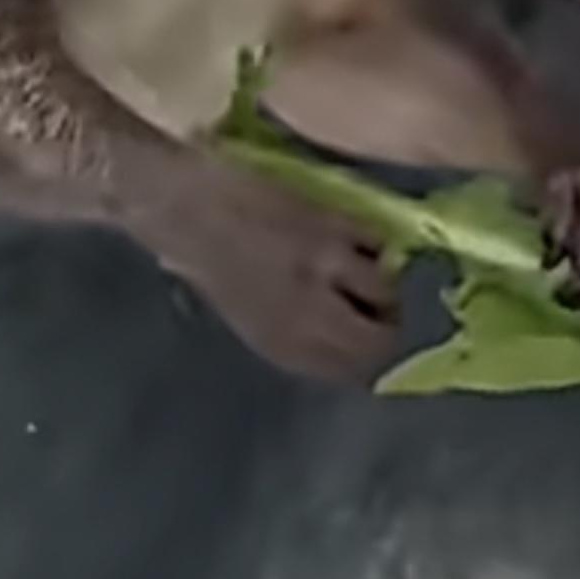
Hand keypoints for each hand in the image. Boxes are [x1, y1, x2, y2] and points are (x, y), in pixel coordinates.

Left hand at [157, 152, 400, 382]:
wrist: (181, 206)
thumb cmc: (201, 263)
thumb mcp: (248, 319)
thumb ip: (296, 335)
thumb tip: (339, 339)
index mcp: (286, 347)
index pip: (357, 373)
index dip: (380, 364)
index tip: (390, 350)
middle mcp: (312, 316)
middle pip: (383, 339)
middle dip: (396, 330)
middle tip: (398, 313)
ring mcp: (327, 267)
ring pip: (388, 290)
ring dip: (392, 285)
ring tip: (386, 273)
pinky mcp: (333, 223)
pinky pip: (378, 243)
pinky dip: (379, 245)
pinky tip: (369, 240)